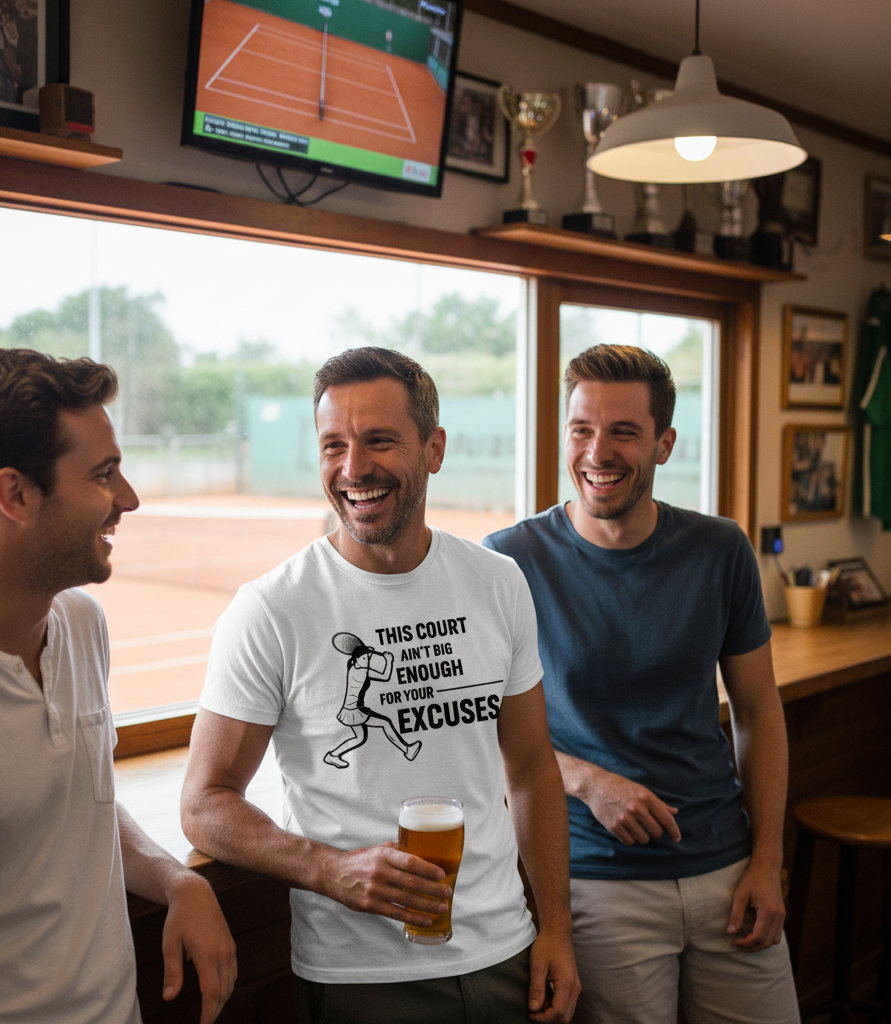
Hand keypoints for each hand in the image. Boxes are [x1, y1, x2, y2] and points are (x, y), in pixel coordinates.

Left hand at [161, 874, 236, 1023]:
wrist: (196, 894)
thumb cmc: (179, 918)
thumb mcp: (170, 944)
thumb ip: (171, 972)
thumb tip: (169, 997)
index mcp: (207, 954)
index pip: (212, 992)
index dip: (208, 1012)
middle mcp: (222, 952)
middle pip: (224, 991)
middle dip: (215, 1010)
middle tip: (204, 1022)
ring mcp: (229, 948)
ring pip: (231, 982)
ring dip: (222, 999)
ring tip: (209, 1010)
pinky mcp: (231, 944)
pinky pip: (233, 971)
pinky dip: (227, 985)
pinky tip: (217, 990)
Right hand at [325, 843, 451, 926]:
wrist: (334, 873)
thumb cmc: (362, 860)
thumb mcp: (380, 849)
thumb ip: (400, 853)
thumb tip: (425, 857)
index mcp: (384, 855)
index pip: (410, 861)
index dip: (427, 869)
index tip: (442, 875)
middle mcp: (380, 871)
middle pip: (411, 882)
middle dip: (433, 889)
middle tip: (448, 893)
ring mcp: (374, 889)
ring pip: (405, 899)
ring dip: (426, 905)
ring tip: (441, 908)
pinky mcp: (370, 905)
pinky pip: (395, 913)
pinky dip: (412, 917)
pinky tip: (425, 919)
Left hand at [527, 929, 580, 1022]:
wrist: (558, 933)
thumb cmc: (547, 946)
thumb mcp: (537, 966)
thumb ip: (536, 988)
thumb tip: (533, 1009)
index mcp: (567, 984)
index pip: (558, 1013)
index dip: (543, 1018)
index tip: (530, 1013)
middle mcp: (575, 989)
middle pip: (565, 1017)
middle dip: (548, 1018)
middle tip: (533, 1009)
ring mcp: (575, 987)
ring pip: (566, 1012)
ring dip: (551, 1011)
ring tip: (538, 998)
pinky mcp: (572, 986)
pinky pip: (566, 1003)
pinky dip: (554, 1005)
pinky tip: (544, 994)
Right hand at [583, 769, 680, 845]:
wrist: (595, 786)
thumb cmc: (620, 787)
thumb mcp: (640, 790)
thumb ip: (658, 803)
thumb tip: (674, 812)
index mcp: (646, 797)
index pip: (666, 819)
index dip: (674, 831)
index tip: (676, 838)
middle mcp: (637, 808)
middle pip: (656, 832)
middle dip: (655, 832)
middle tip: (649, 827)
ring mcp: (625, 818)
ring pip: (644, 839)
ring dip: (642, 836)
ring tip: (635, 826)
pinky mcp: (614, 826)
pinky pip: (629, 842)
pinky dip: (630, 838)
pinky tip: (626, 829)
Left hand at [727, 860, 785, 950]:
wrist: (767, 867)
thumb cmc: (752, 878)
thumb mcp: (740, 894)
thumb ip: (736, 914)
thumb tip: (730, 932)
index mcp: (768, 912)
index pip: (758, 937)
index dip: (745, 943)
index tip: (733, 942)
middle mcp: (779, 917)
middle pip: (767, 942)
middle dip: (751, 947)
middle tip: (737, 944)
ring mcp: (782, 916)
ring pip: (774, 940)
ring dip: (760, 944)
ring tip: (745, 940)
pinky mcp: (782, 914)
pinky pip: (776, 933)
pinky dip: (766, 938)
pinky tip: (754, 933)